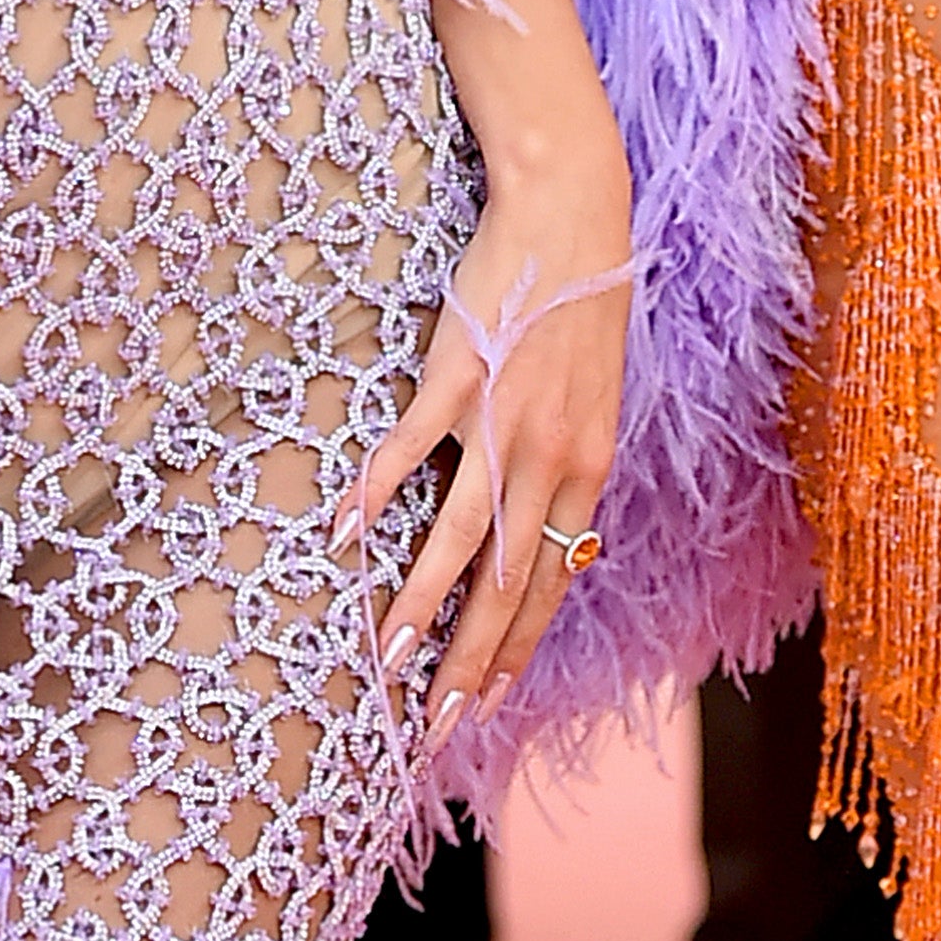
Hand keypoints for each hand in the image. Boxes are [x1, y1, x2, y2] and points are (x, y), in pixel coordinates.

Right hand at [347, 171, 630, 746]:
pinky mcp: (462, 374)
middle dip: (469, 661)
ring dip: (422, 603)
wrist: (577, 218)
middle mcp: (553, 460)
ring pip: (465, 535)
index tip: (486, 704)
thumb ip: (567, 470)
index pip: (551, 584)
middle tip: (433, 722)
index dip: (516, 649)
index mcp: (587, 472)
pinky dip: (377, 493)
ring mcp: (505, 420)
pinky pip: (414, 449)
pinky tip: (348, 534)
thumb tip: (551, 531)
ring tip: (386, 657)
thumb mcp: (592, 403)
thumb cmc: (579, 308)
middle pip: (509, 583)